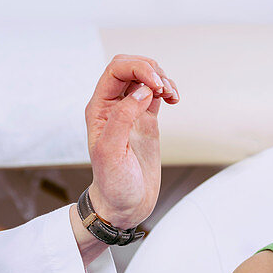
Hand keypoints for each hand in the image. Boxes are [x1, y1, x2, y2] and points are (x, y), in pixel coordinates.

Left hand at [84, 55, 178, 228]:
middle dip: (150, 69)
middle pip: (129, 67)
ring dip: (161, 78)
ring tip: (171, 95)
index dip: (137, 69)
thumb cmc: (112, 184)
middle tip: (164, 88)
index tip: (156, 85)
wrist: (124, 205)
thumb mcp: (111, 152)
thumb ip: (123, 118)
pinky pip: (155, 93)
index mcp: (99, 109)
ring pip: (144, 77)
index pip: (116, 71)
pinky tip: (173, 98)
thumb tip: (142, 91)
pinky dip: (167, 89)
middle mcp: (113, 106)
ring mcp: (131, 111)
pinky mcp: (146, 120)